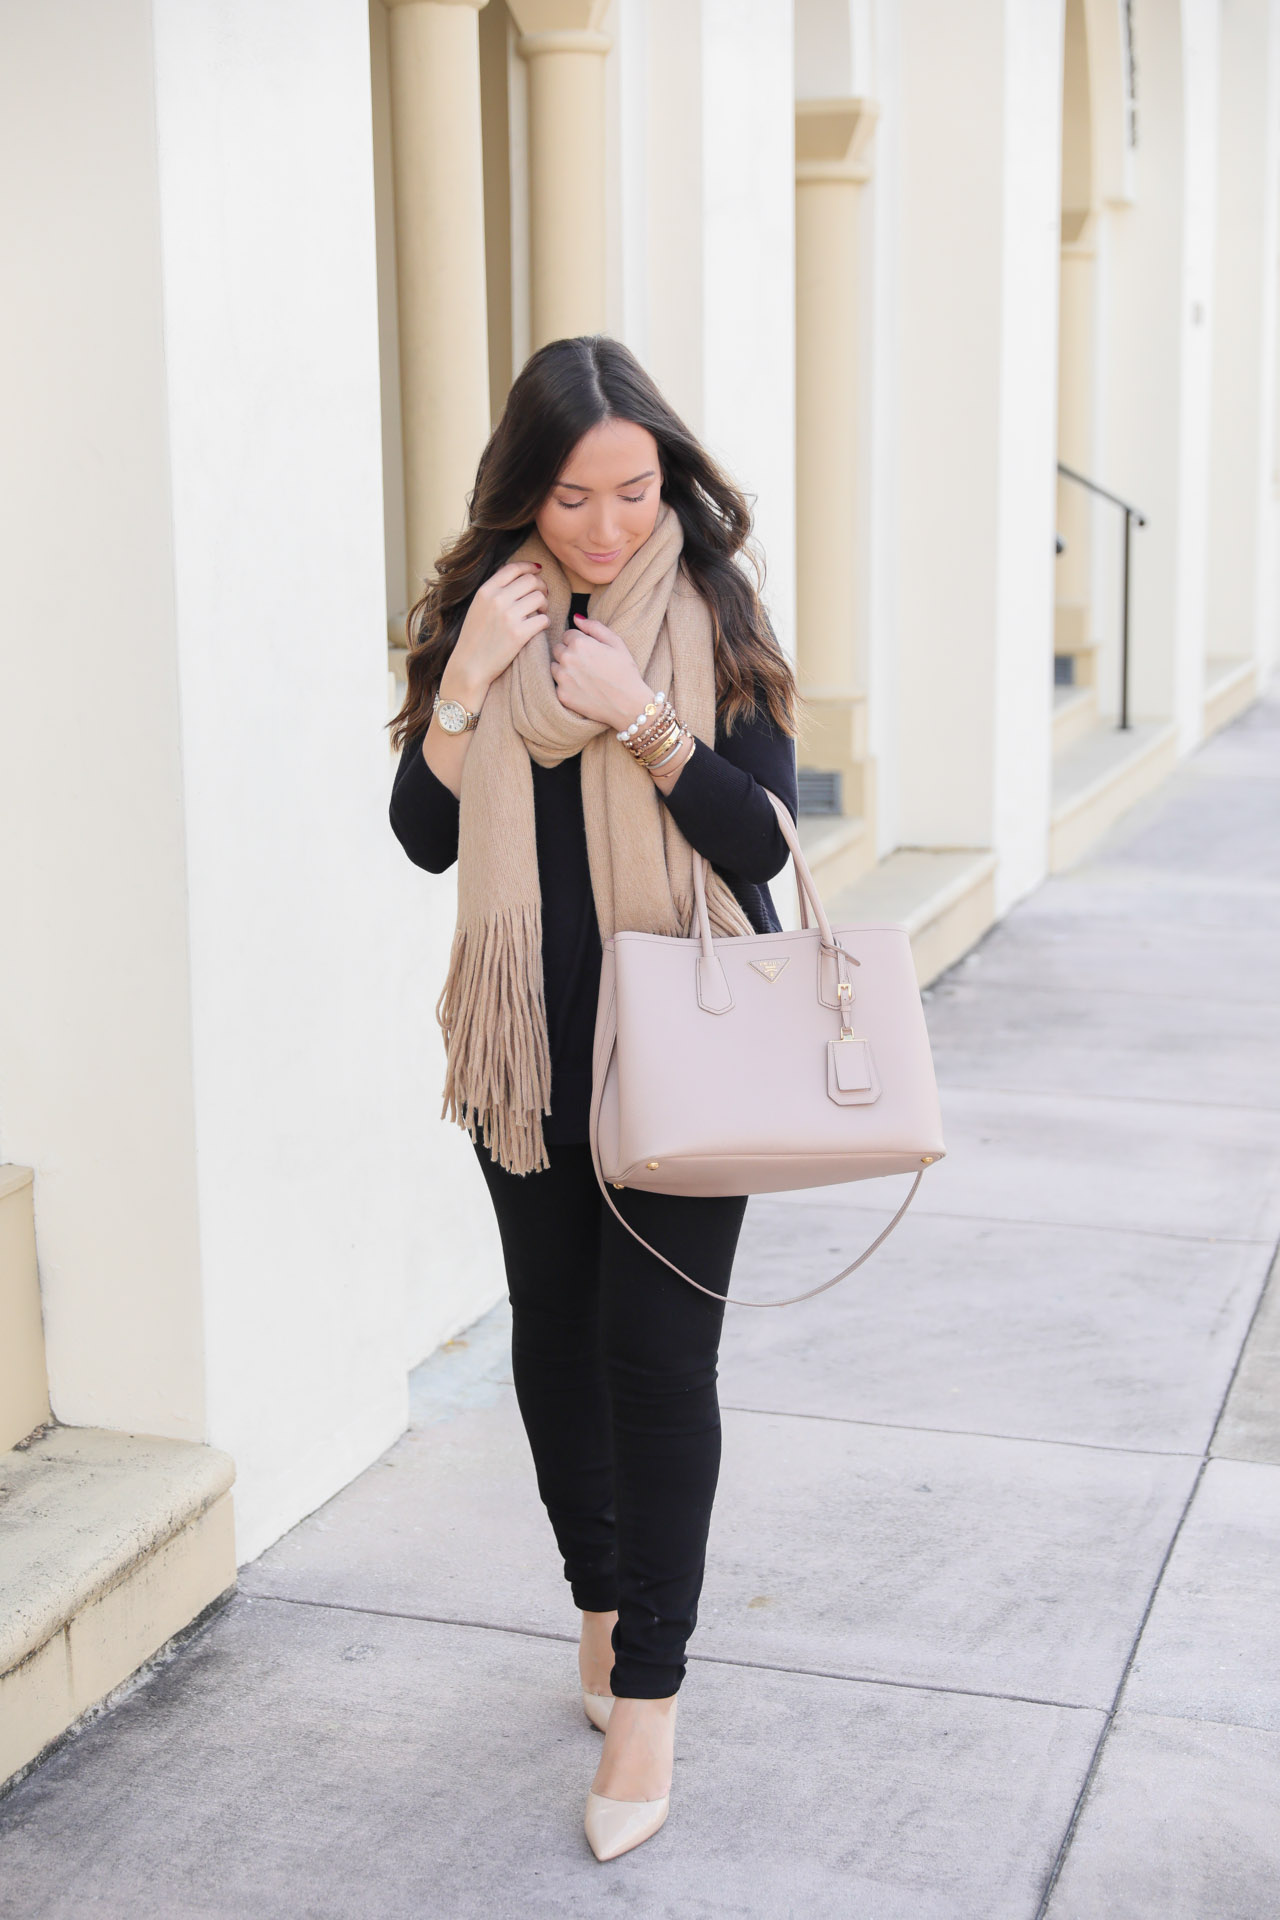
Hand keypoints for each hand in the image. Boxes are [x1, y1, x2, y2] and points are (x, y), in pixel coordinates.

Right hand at [441, 561, 548, 707]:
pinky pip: (544, 619)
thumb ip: (494, 591)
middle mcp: (497, 600)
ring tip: (539, 612)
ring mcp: (508, 617)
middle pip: (531, 581)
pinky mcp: (519, 634)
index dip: (530, 567)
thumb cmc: (475, 637)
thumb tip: (518, 575)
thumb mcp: (477, 607)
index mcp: (485, 591)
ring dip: (544, 604)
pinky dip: (545, 621)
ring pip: (540, 598)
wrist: (469, 666)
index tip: (538, 570)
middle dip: (541, 586)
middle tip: (542, 596)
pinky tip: (539, 626)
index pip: (513, 568)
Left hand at [549, 615, 653, 729]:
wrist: (628, 705)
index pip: (568, 635)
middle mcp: (567, 659)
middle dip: (569, 653)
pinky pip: (557, 685)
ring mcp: (562, 678)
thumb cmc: (625, 672)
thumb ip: (594, 627)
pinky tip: (582, 689)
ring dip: (565, 669)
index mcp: (579, 643)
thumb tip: (576, 618)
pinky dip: (566, 686)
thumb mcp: (616, 643)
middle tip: (587, 665)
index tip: (592, 652)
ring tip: (584, 677)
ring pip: (555, 666)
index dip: (581, 642)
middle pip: (558, 649)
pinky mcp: (561, 695)